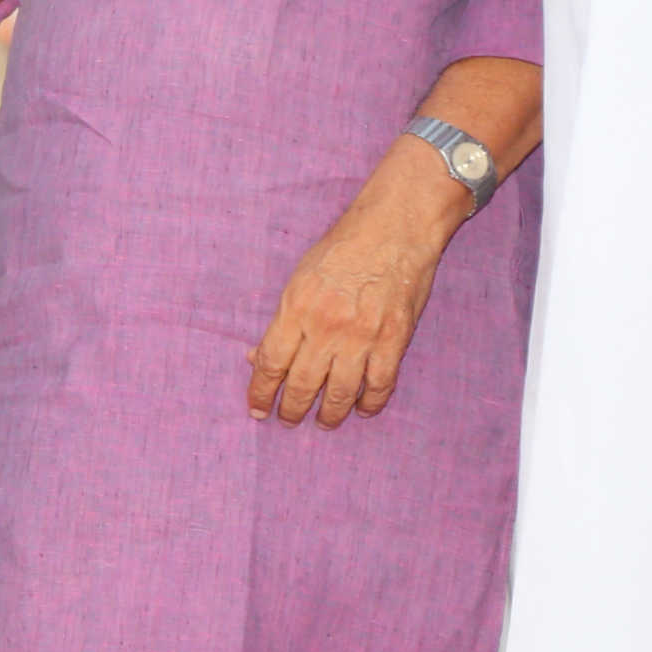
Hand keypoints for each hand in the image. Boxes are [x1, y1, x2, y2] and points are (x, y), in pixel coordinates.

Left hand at [247, 151, 463, 428]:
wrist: (394, 229)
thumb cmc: (342, 249)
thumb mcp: (300, 278)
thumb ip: (282, 321)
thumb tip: (257, 356)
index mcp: (297, 308)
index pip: (271, 363)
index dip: (260, 392)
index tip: (257, 409)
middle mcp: (326, 327)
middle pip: (302, 384)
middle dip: (291, 410)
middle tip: (288, 420)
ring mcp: (362, 337)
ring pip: (339, 393)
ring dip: (329, 414)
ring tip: (323, 422)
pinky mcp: (394, 341)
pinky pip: (379, 386)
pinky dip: (370, 404)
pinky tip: (362, 410)